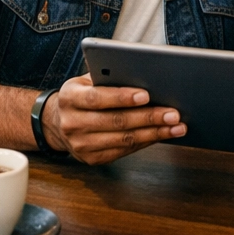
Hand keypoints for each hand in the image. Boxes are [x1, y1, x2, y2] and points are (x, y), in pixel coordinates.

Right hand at [41, 74, 185, 164]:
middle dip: (148, 117)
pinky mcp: (91, 159)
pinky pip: (123, 151)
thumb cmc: (81, 95)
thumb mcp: (86, 80)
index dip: (122, 97)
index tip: (146, 95)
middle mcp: (72, 123)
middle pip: (115, 121)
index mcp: (69, 97)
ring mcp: (80, 145)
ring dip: (154, 133)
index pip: (97, 98)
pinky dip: (146, 143)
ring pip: (123, 140)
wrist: (57, 123)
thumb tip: (143, 75)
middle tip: (173, 113)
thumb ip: (107, 77)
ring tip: (176, 126)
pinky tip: (161, 135)